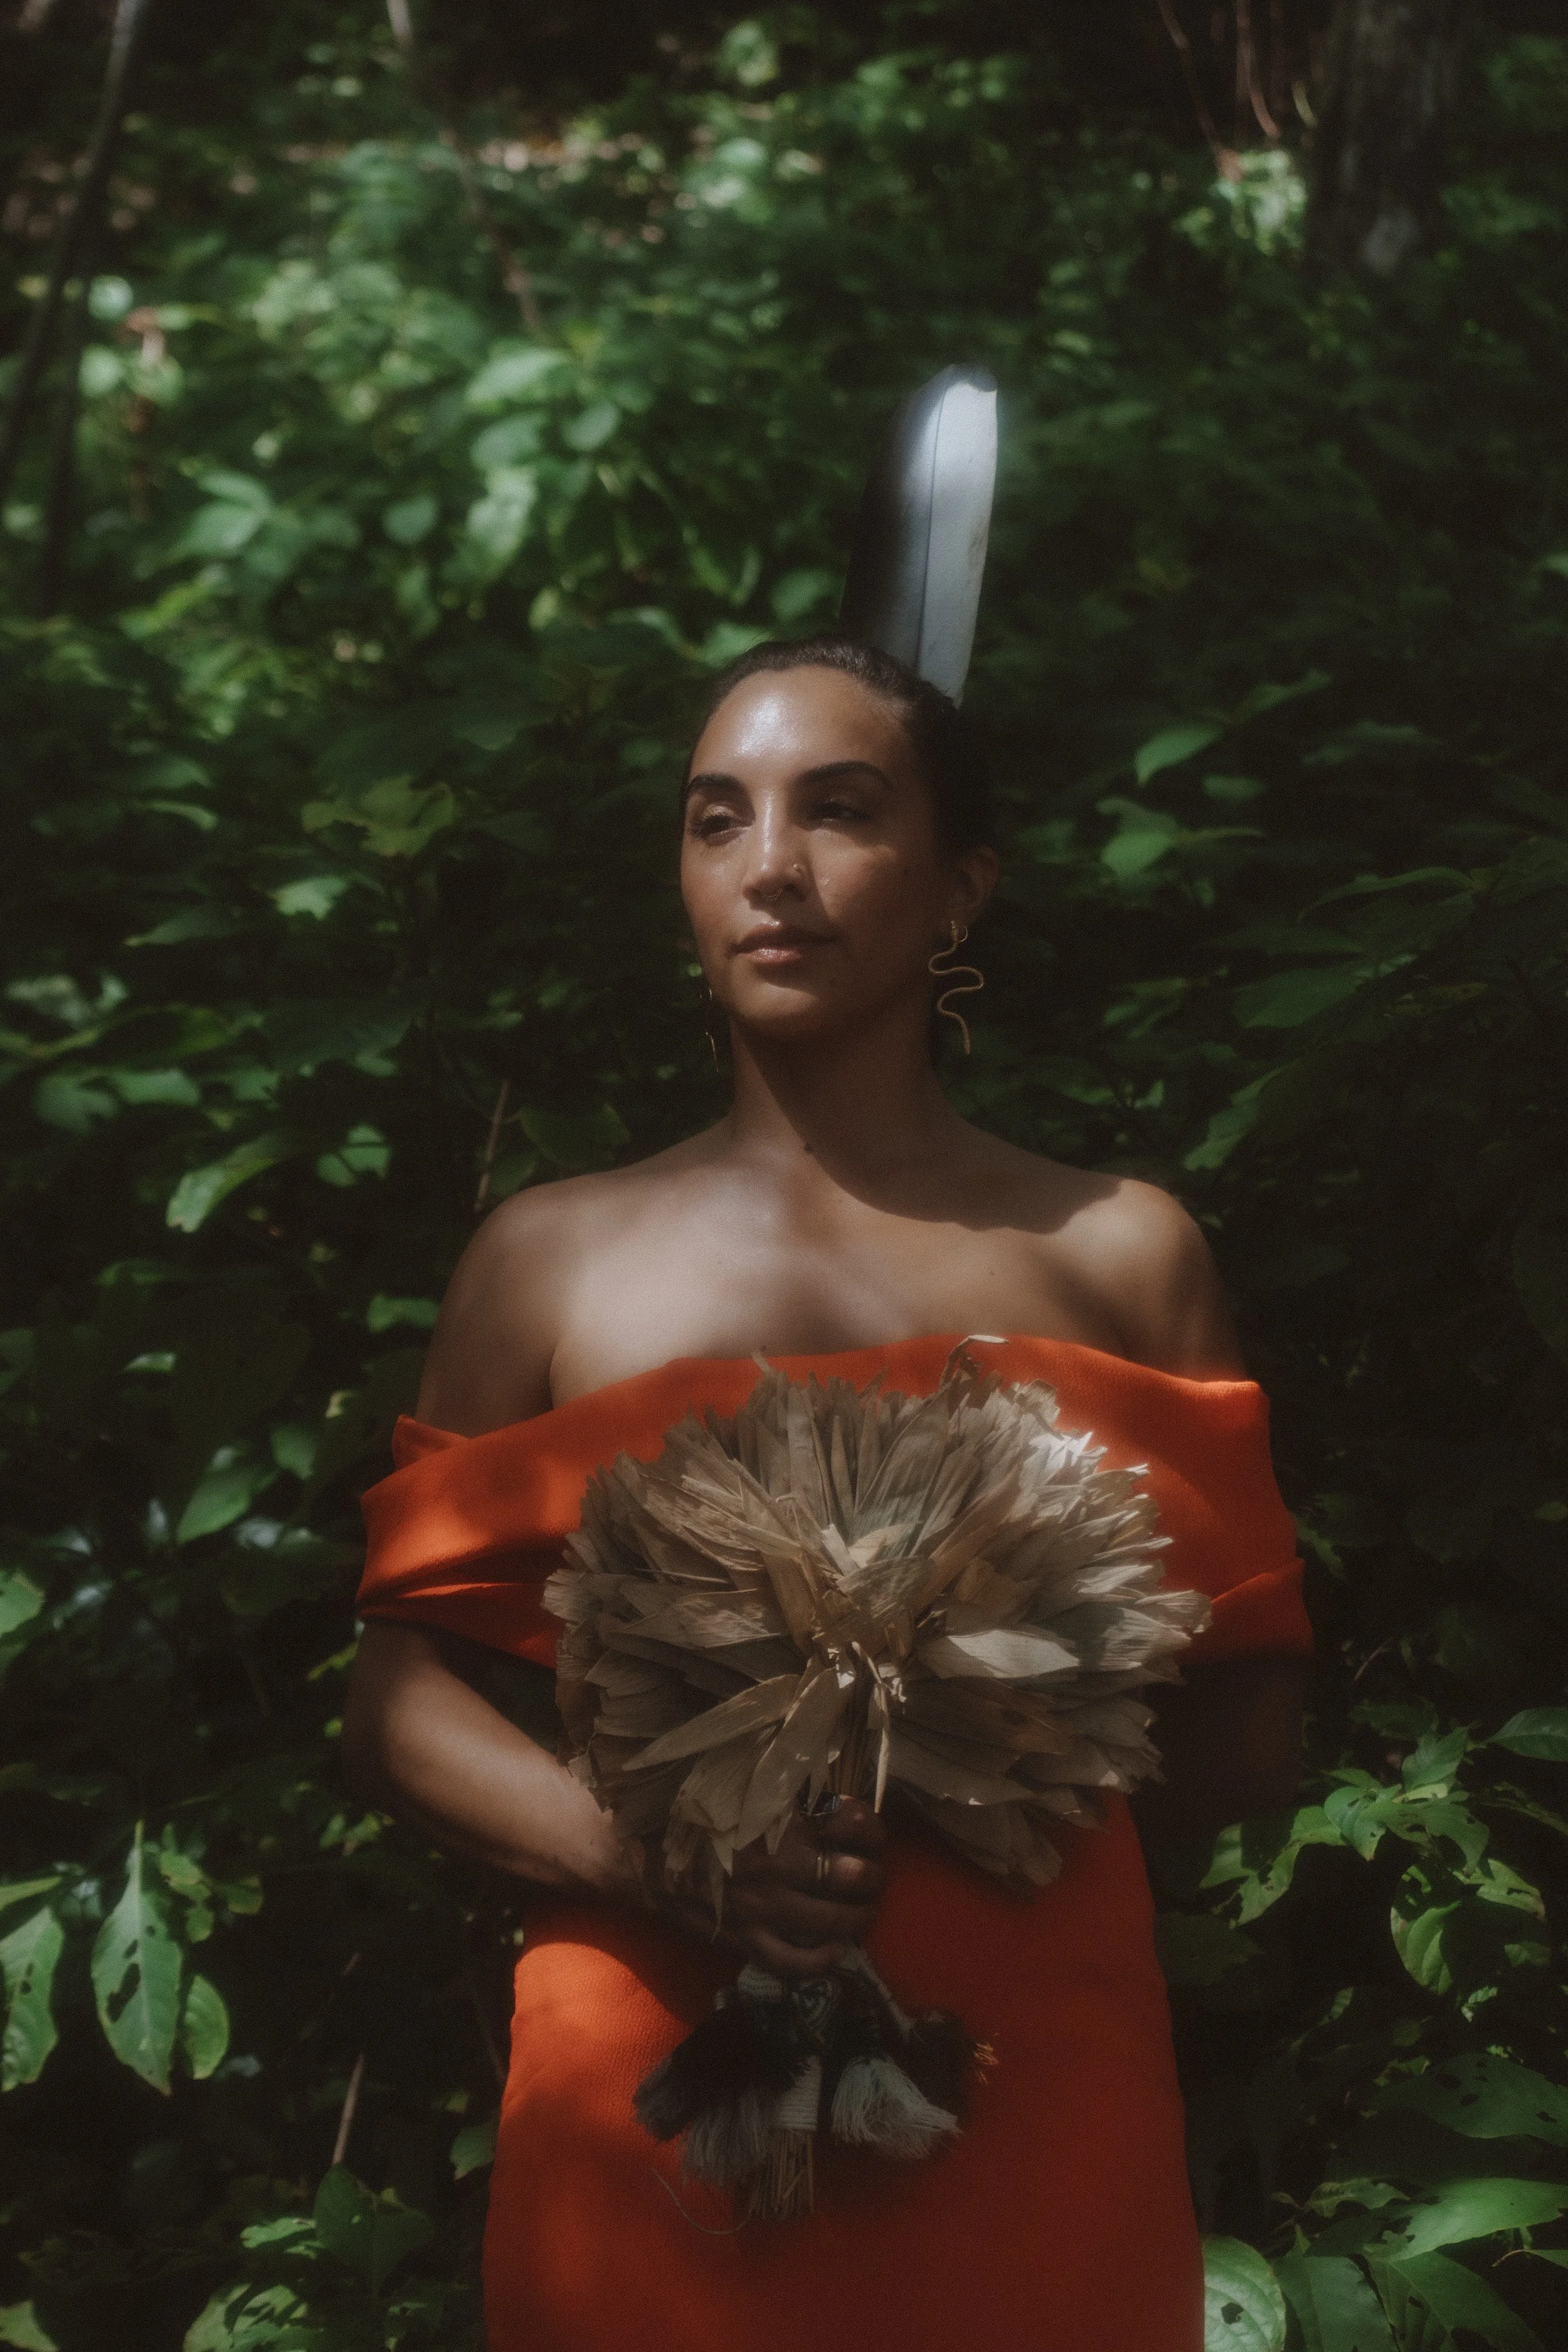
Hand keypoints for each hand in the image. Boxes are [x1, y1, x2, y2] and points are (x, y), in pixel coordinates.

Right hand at [638, 1800, 888, 1979]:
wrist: (643, 1854)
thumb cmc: (696, 1812)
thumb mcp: (740, 1784)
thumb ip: (785, 1786)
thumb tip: (829, 1791)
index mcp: (779, 1820)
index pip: (848, 1822)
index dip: (871, 1827)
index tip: (870, 1830)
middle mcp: (778, 1866)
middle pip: (851, 1877)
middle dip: (874, 1876)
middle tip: (875, 1874)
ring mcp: (762, 1908)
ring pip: (832, 1922)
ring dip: (860, 1917)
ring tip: (865, 1910)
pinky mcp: (744, 1940)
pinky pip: (794, 1963)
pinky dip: (823, 1960)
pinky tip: (837, 1949)